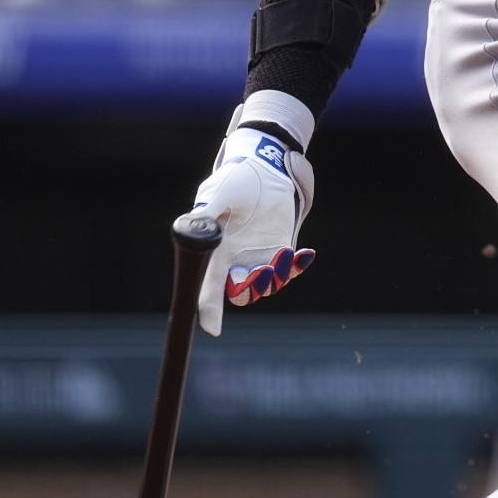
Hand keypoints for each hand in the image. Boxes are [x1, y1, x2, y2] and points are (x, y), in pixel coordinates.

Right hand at [190, 117, 315, 335]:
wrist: (265, 168)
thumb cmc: (236, 180)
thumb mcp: (218, 192)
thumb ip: (207, 212)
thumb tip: (194, 229)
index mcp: (216, 251)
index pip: (208, 286)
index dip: (208, 309)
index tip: (212, 328)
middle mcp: (236, 260)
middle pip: (239, 293)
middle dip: (250, 290)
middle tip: (261, 273)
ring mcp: (260, 256)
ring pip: (266, 286)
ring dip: (274, 279)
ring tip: (282, 260)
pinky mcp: (282, 250)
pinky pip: (288, 271)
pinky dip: (295, 268)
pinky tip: (303, 255)